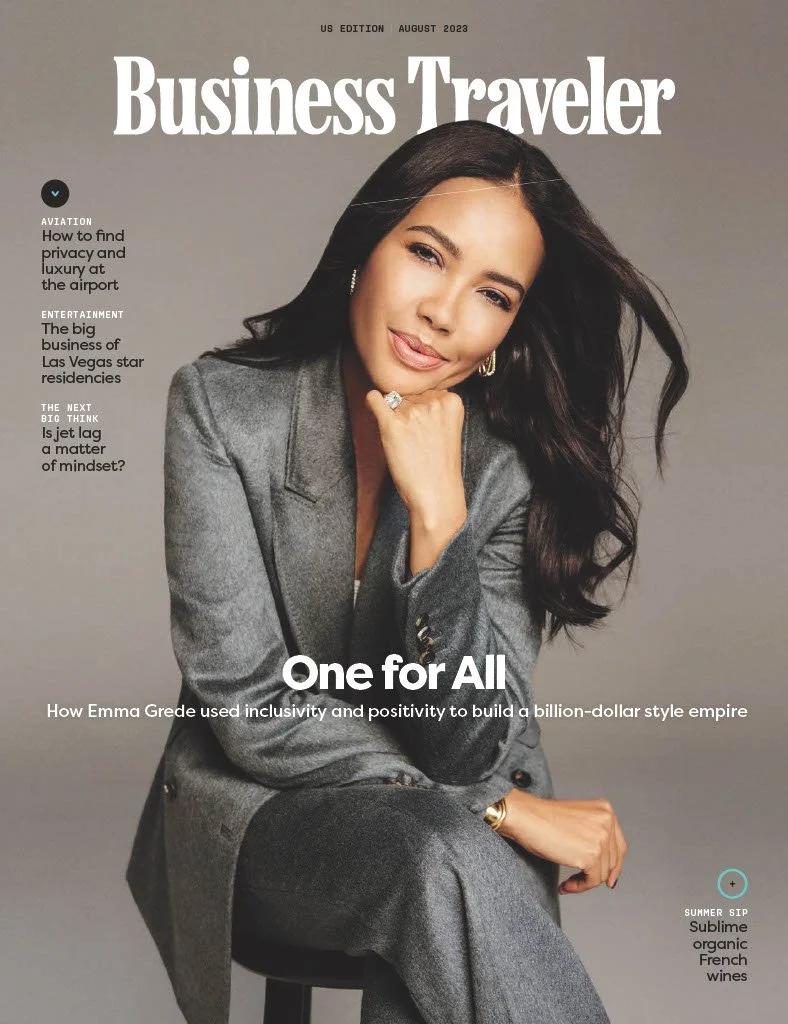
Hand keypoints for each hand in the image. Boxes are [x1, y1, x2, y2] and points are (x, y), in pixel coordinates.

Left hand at [366, 389, 466, 573]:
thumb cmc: (440, 467)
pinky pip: (375, 400)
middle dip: (409, 412)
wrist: (436, 496)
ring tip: (407, 442)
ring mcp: (412, 413)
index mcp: (453, 401)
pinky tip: (373, 407)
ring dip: (395, 417)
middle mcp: (434, 402)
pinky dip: (372, 402)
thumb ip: (436, 408)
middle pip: (411, 395)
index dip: (424, 409)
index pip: (428, 391)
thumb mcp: (448, 429)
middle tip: (417, 439)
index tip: (427, 427)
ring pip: (395, 401)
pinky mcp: (392, 425)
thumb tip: (409, 393)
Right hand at [498, 788, 627, 892]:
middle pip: (612, 860)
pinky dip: (579, 887)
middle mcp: (607, 821)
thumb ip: (593, 835)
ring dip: (584, 881)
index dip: (613, 865)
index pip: (618, 845)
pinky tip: (565, 885)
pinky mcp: (591, 855)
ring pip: (602, 873)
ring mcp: (601, 838)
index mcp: (605, 810)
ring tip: (568, 882)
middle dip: (595, 874)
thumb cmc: (541, 818)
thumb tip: (605, 866)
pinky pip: (592, 881)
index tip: (607, 879)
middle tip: (577, 881)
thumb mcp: (577, 820)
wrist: (525, 817)